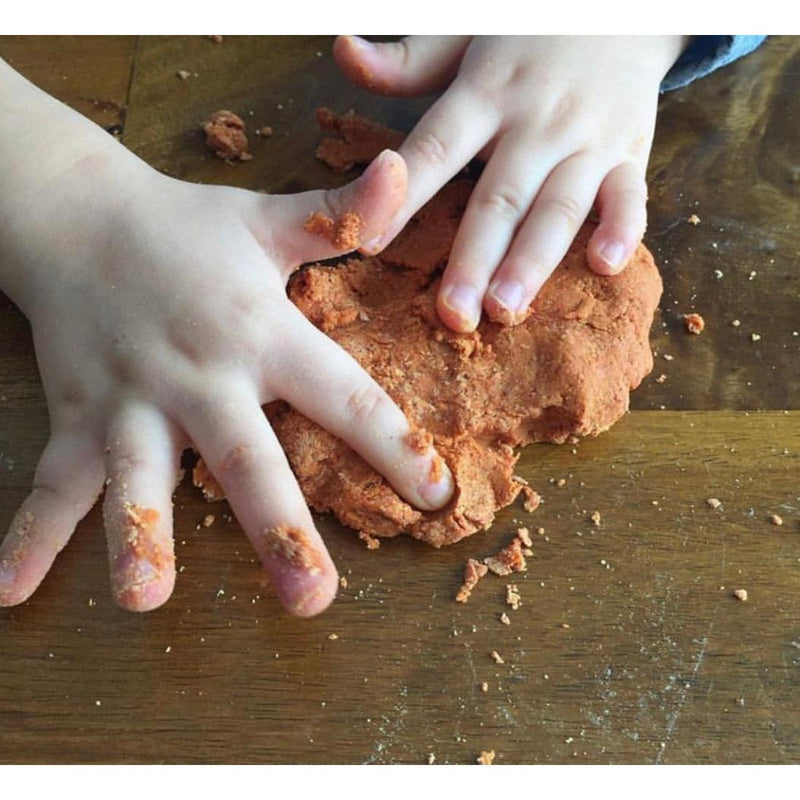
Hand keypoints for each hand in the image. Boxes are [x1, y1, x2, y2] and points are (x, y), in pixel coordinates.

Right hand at [0, 136, 452, 615]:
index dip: (395, 446)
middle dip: (280, 528)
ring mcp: (132, 400)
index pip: (345, 396)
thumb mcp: (271, 219)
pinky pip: (52, 481)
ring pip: (138, 476)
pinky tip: (11, 592)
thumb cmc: (191, 229)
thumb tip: (402, 170)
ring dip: (139, 536)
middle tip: (313, 600)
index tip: (436, 496)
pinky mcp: (77, 414)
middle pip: (246, 457)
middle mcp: (201, 375)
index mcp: (264, 333)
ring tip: (144, 601)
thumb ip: (343, 213)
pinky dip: (29, 535)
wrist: (78, 214)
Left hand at [335, 35, 685, 330]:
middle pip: (500, 197)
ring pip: (559, 207)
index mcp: (486, 90)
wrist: (621, 3)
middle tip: (453, 314)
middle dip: (474, 259)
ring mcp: (587, 138)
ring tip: (507, 309)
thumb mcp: (464, 31)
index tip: (368, 242)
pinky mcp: (629, 151)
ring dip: (534, 261)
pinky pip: (630, 194)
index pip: (436, 147)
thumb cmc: (528, 29)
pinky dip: (624, 229)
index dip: (403, 197)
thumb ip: (407, 60)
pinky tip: (605, 266)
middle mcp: (536, 120)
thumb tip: (342, 52)